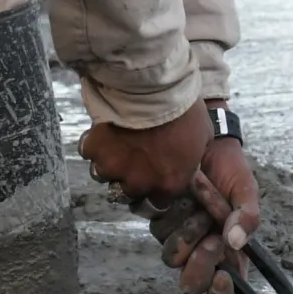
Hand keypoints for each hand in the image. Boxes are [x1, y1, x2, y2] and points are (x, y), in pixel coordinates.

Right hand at [80, 98, 209, 205]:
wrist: (156, 90)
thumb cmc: (185, 111)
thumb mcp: (202, 138)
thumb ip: (192, 158)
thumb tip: (189, 160)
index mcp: (168, 184)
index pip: (157, 203)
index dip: (154, 189)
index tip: (153, 177)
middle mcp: (138, 183)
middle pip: (127, 191)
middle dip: (129, 177)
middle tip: (134, 156)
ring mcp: (114, 168)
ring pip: (104, 173)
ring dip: (109, 161)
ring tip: (117, 142)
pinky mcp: (96, 149)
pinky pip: (89, 152)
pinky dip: (94, 143)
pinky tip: (103, 130)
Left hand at [144, 132, 261, 293]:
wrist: (203, 141)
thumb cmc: (229, 169)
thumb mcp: (246, 189)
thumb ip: (247, 216)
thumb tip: (235, 243)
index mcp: (228, 251)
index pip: (226, 291)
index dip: (222, 292)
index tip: (222, 278)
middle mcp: (202, 250)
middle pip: (193, 282)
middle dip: (200, 264)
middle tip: (211, 239)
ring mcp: (178, 237)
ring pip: (173, 256)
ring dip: (188, 230)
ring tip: (200, 202)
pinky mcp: (160, 221)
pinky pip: (159, 229)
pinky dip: (174, 212)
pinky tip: (183, 191)